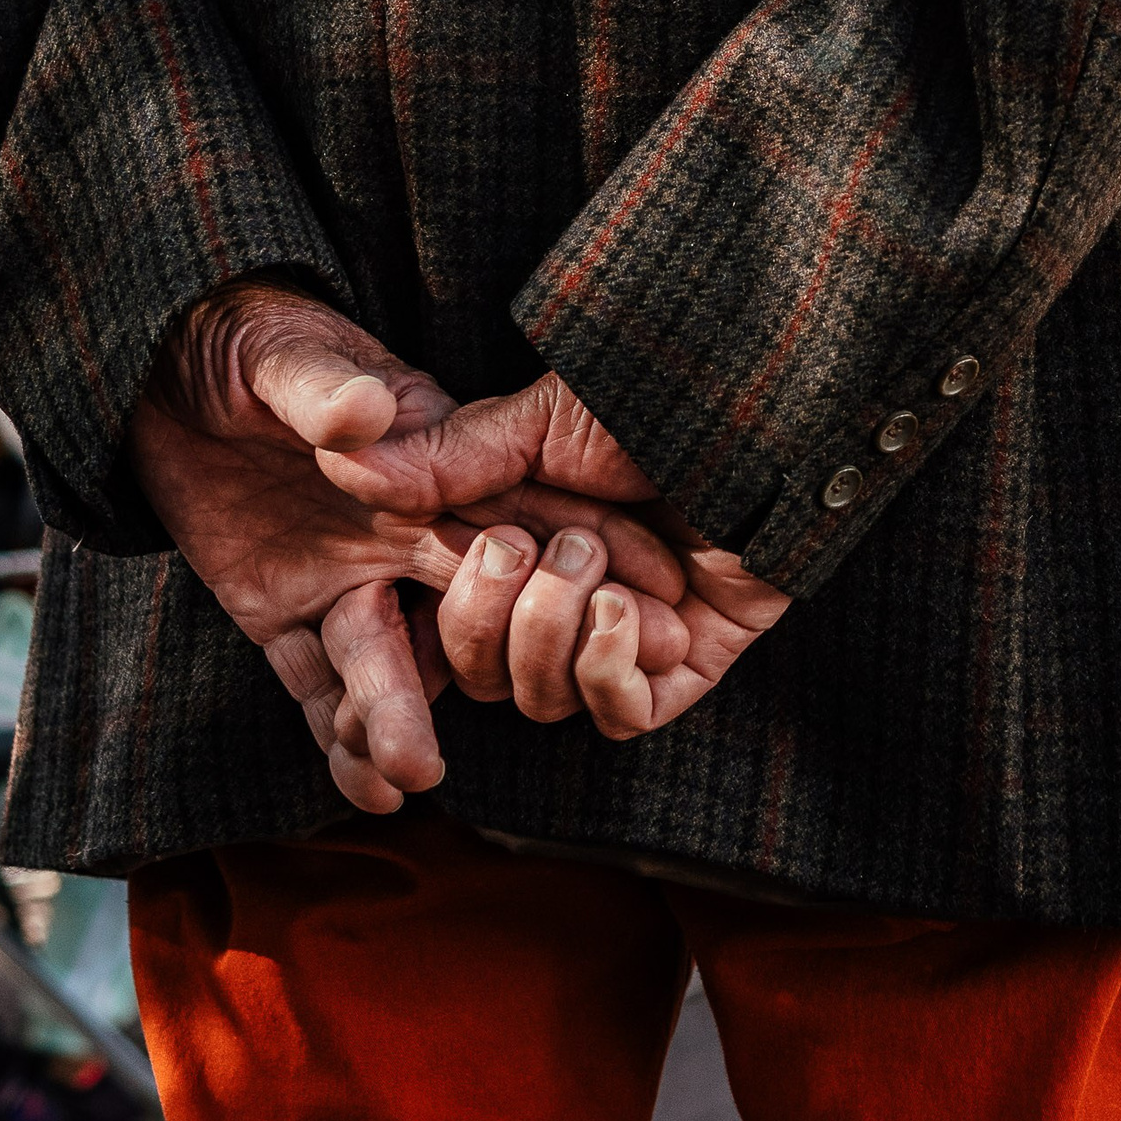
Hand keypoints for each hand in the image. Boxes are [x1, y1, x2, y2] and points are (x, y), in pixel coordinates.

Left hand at [131, 281, 626, 809]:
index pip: (517, 519)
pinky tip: (361, 787)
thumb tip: (365, 413)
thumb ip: (327, 385)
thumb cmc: (242, 330)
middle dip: (519, 655)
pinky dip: (334, 734)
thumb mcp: (282, 350)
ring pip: (390, 657)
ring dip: (400, 714)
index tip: (652, 615)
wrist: (154, 363)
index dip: (585, 565)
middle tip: (559, 698)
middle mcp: (402, 532)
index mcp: (430, 461)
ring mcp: (346, 574)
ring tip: (412, 771)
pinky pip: (315, 682)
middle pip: (472, 605)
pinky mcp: (280, 607)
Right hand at [323, 374, 792, 738]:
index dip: (408, 627)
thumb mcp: (547, 420)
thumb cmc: (667, 403)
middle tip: (532, 548)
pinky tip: (630, 612)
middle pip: (469, 670)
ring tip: (594, 561)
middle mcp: (554, 601)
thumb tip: (342, 462)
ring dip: (552, 630)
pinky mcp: (677, 673)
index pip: (425, 622)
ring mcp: (616, 641)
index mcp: (509, 543)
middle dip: (485, 617)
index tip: (401, 593)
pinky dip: (609, 668)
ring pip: (535, 696)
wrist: (777, 424)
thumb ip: (450, 459)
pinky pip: (615, 718)